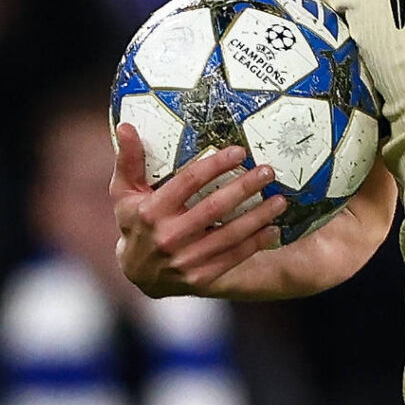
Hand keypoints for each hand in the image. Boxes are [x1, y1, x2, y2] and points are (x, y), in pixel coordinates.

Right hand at [111, 127, 285, 297]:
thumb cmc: (135, 222)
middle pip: (214, 207)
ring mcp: (184, 260)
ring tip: (280, 199)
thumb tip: (125, 126)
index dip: (215, 165)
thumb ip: (129, 161)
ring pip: (229, 235)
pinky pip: (233, 258)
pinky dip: (256, 244)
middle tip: (267, 171)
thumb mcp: (124, 193)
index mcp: (150, 212)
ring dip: (258, 217)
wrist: (137, 274)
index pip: (188, 182)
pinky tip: (274, 229)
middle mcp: (168, 237)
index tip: (239, 152)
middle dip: (244, 187)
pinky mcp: (200, 278)